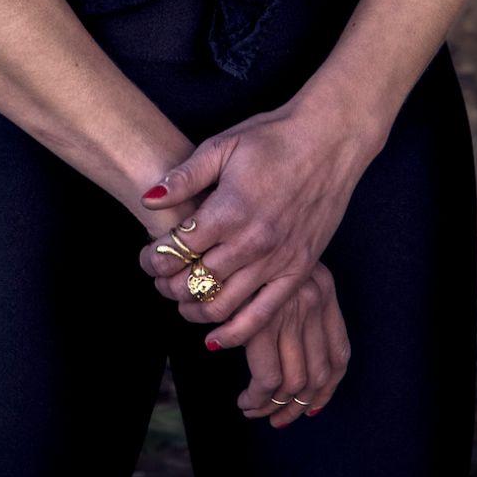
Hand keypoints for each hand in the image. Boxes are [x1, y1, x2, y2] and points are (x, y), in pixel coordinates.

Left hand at [137, 94, 377, 348]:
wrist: (329, 141)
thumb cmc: (273, 138)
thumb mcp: (223, 145)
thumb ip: (185, 177)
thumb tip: (149, 199)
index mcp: (228, 210)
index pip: (177, 249)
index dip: (154, 258)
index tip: (147, 257)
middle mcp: (251, 242)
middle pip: (194, 282)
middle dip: (168, 286)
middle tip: (159, 280)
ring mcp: (277, 260)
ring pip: (223, 305)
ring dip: (194, 310)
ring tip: (181, 301)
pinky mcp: (299, 271)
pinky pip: (263, 316)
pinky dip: (235, 334)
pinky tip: (215, 338)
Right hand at [238, 258, 349, 425]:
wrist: (224, 232)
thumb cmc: (250, 251)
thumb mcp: (285, 268)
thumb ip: (299, 304)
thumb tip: (302, 364)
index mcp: (325, 288)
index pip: (340, 354)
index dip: (328, 389)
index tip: (312, 406)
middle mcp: (313, 299)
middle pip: (319, 375)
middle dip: (299, 407)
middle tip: (280, 418)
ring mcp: (288, 312)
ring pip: (294, 383)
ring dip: (274, 408)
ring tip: (255, 411)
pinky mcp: (260, 323)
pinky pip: (267, 380)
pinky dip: (256, 399)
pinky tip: (245, 402)